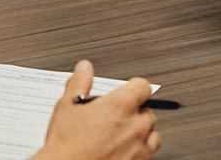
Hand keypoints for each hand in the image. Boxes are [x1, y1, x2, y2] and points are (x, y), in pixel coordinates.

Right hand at [36, 60, 159, 159]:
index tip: (128, 90)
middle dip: (134, 112)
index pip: (143, 86)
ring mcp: (140, 148)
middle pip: (147, 112)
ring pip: (152, 135)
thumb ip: (79, 82)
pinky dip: (138, 151)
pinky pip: (147, 155)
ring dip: (141, 133)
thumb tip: (84, 68)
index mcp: (120, 106)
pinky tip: (121, 150)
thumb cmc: (67, 143)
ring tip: (121, 135)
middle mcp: (135, 126)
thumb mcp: (67, 106)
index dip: (134, 86)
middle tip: (115, 117)